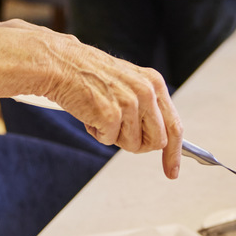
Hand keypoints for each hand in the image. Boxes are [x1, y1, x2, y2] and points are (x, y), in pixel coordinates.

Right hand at [42, 35, 182, 178]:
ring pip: (133, 145)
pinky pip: (109, 141)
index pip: (174, 125)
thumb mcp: (129, 84)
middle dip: (139, 145)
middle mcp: (146, 92)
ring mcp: (130, 103)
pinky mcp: (111, 114)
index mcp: (154, 83)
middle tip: (120, 134)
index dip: (174, 153)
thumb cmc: (90, 75)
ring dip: (115, 136)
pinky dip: (97, 133)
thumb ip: (147, 108)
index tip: (172, 170)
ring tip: (101, 114)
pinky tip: (90, 114)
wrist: (62, 64)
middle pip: (158, 141)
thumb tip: (158, 140)